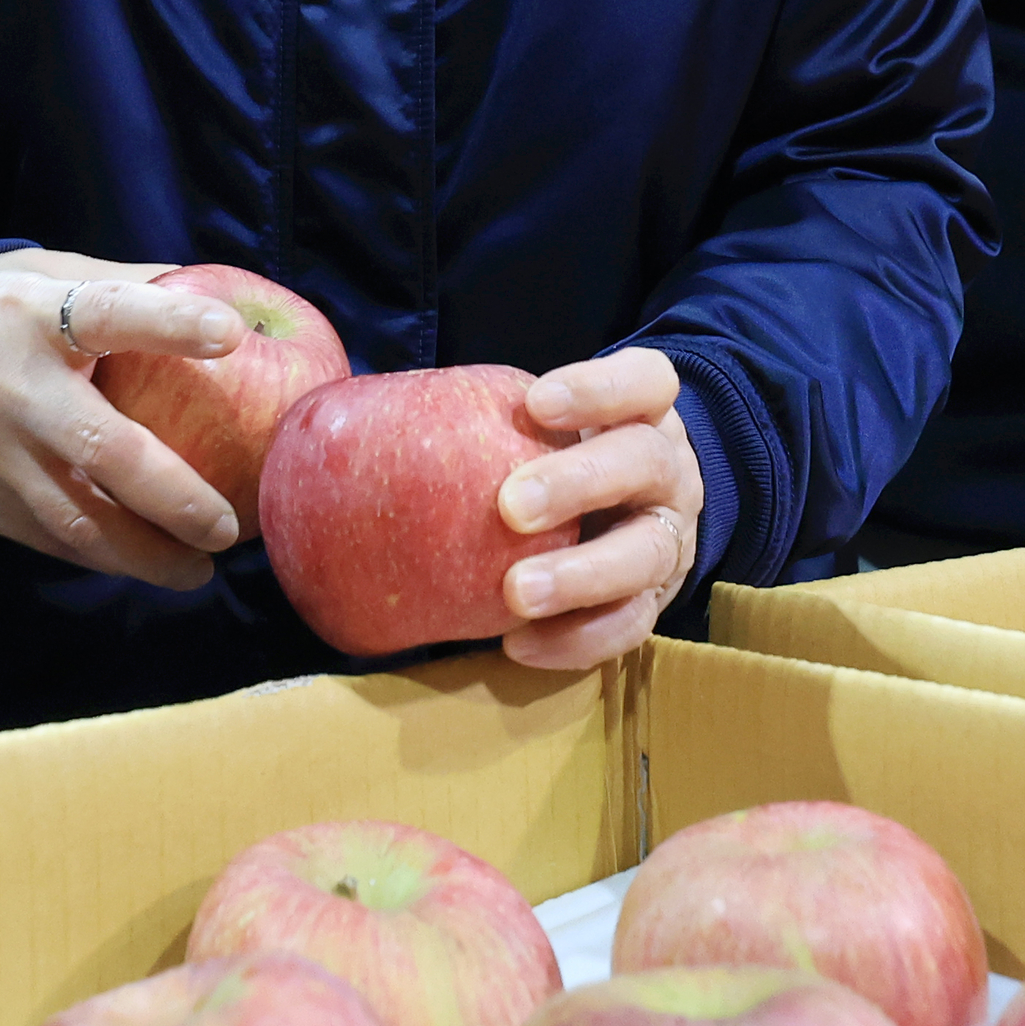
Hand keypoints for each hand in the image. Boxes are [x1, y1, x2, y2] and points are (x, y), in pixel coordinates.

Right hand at [0, 249, 245, 591]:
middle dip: (172, 497)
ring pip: (73, 517)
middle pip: (99, 447)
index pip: (107, 313)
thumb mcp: (53, 273)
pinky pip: (47, 537)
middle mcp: (11, 386)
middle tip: (225, 527)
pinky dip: (101, 558)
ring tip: (197, 570)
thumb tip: (229, 299)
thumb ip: (132, 287)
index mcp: (35, 314)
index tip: (232, 334)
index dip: (169, 323)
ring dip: (143, 554)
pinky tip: (143, 564)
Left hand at [495, 351, 704, 673]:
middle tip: (511, 506)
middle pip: (644, 463)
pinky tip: (517, 643)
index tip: (536, 403)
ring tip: (516, 593)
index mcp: (643, 414)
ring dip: (581, 575)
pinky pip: (628, 625)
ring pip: (646, 553)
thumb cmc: (558, 458)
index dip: (600, 388)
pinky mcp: (655, 601)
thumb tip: (354, 387)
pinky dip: (575, 638)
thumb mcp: (545, 422)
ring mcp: (669, 538)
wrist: (617, 519)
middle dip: (580, 482)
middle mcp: (668, 471)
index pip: (645, 382)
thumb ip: (483, 409)